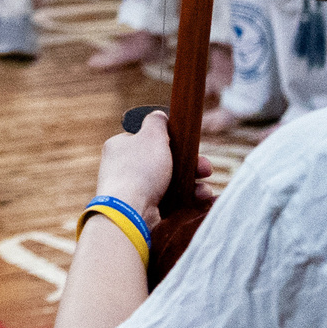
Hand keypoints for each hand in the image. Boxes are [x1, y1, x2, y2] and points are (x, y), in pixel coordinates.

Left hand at [92, 109, 210, 219]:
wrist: (130, 211)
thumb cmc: (140, 171)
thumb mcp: (151, 136)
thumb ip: (157, 123)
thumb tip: (159, 115)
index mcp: (120, 147)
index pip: (147, 140)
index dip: (171, 143)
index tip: (189, 147)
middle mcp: (124, 168)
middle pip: (164, 163)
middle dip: (190, 165)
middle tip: (205, 169)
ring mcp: (134, 190)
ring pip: (171, 183)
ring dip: (192, 184)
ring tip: (203, 190)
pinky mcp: (144, 209)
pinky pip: (170, 201)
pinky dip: (187, 200)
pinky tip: (200, 200)